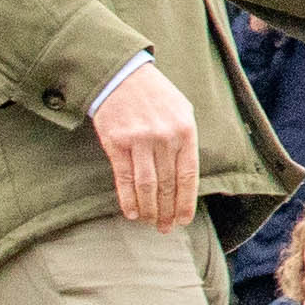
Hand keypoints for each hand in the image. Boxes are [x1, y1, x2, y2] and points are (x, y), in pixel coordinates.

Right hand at [92, 57, 200, 228]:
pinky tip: (131, 212)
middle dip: (166, 211)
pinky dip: (128, 199)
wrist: (122, 76)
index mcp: (185, 130)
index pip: (188, 176)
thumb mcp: (181, 110)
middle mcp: (164, 137)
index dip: (185, 202)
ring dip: (148, 210)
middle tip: (164, 228)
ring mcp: (139, 140)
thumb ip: (186, 141)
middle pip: (167, 185)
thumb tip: (187, 179)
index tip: (182, 221)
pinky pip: (124, 178)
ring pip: (146, 186)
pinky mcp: (116, 143)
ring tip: (148, 223)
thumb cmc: (155, 96)